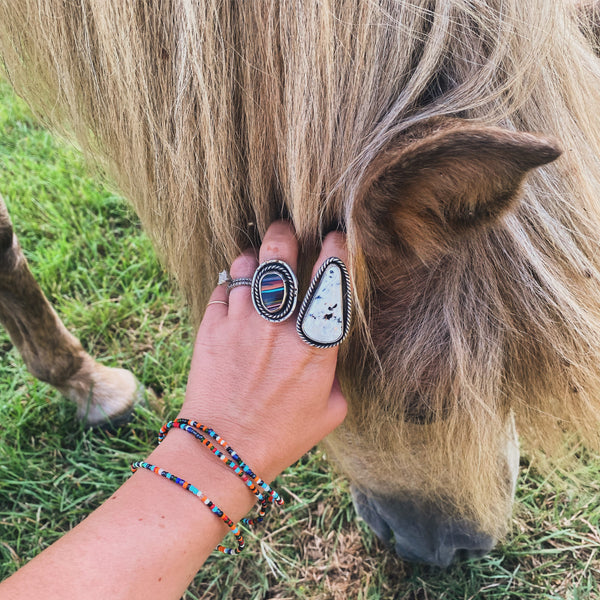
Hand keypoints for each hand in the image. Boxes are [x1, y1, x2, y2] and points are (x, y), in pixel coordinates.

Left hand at [179, 221, 347, 481]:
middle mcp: (278, 325)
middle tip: (286, 228)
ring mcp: (241, 322)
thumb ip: (334, 373)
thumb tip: (325, 352)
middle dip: (285, 233)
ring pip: (248, 265)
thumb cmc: (281, 435)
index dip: (334, 250)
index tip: (334, 237)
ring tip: (259, 262)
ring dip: (255, 257)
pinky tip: (238, 290)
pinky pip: (223, 288)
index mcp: (314, 345)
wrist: (223, 449)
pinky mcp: (212, 327)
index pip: (330, 281)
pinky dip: (233, 283)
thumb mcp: (330, 411)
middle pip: (280, 256)